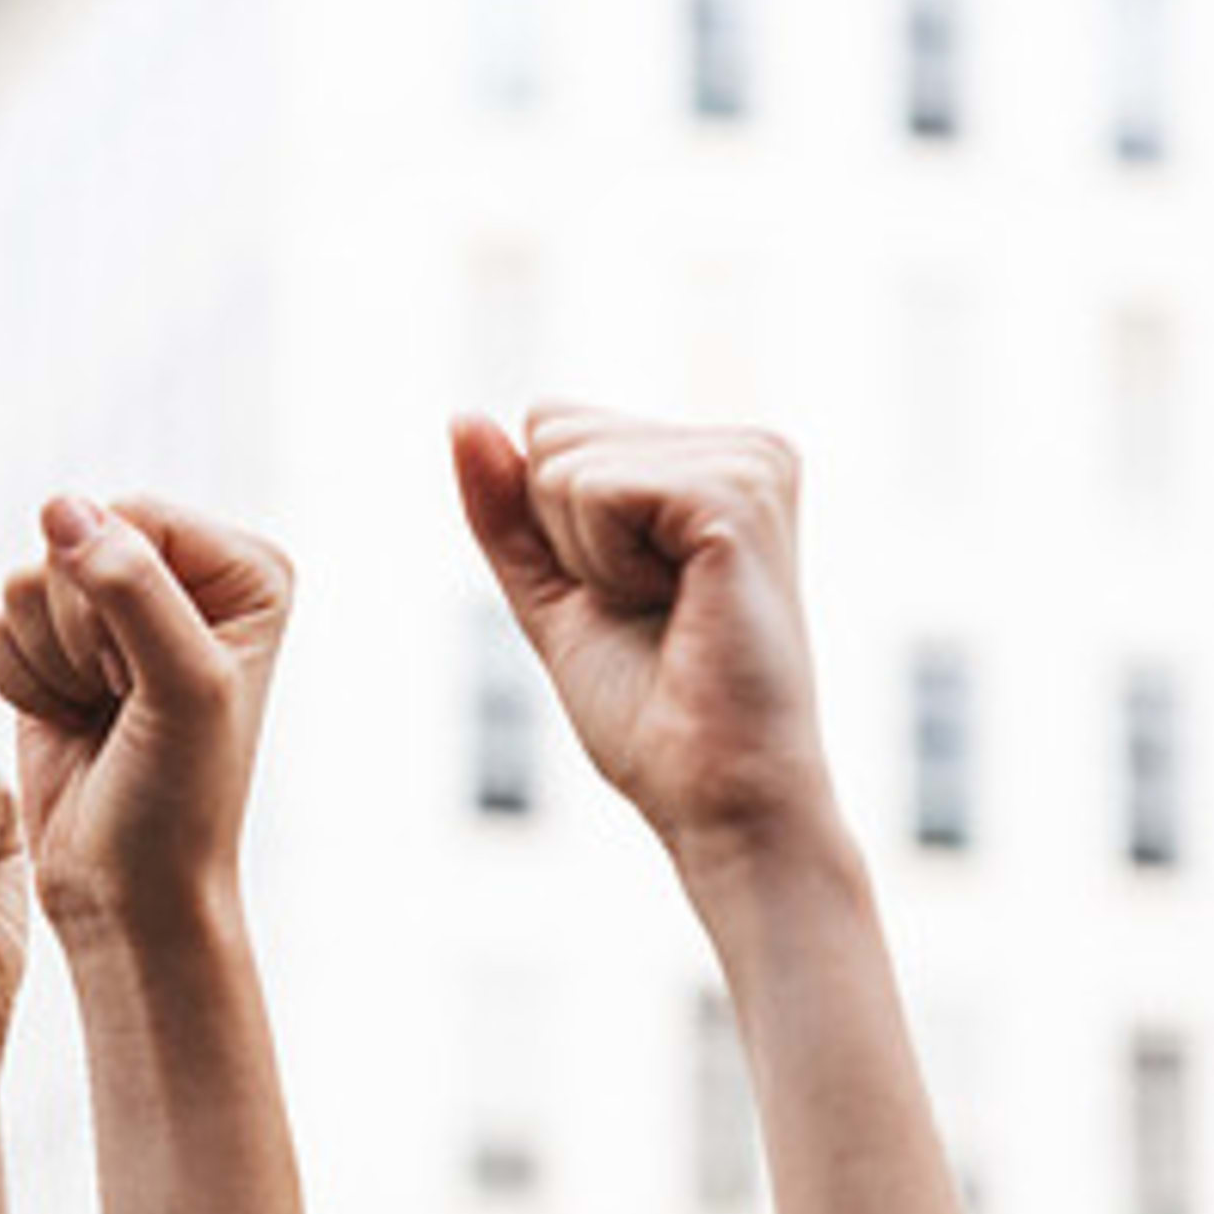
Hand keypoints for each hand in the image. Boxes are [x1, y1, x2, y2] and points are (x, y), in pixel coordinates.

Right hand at [0, 494, 293, 937]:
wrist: (130, 891)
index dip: (113, 596)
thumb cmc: (180, 803)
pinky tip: (65, 720)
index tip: (146, 676)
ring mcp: (110, 614)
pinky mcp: (50, 648)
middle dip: (77, 633)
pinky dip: (16, 681)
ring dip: (47, 662)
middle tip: (122, 700)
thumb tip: (60, 506)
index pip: (129, 516)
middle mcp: (179, 578)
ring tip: (98, 713)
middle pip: (68, 542)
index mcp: (241, 570)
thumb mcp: (182, 689)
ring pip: (22, 581)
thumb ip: (131, 587)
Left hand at [450, 408, 828, 854]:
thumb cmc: (650, 710)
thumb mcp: (553, 591)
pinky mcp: (739, 495)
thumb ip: (507, 507)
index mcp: (712, 458)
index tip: (630, 595)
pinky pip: (595, 488)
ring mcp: (752, 462)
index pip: (553, 423)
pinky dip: (606, 566)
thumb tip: (462, 417)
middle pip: (553, 431)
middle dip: (566, 538)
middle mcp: (746, 445)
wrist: (718, 797)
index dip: (554, 528)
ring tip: (670, 612)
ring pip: (565, 460)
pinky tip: (679, 607)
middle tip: (650, 609)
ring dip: (589, 559)